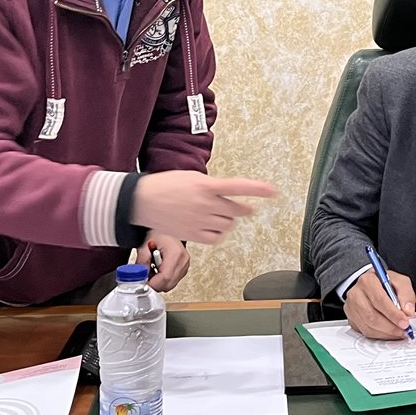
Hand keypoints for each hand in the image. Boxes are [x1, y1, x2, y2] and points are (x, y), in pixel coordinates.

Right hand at [132, 172, 276, 244]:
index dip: (257, 189)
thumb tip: (226, 194)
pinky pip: (216, 237)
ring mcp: (200, 220)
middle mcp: (205, 204)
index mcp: (205, 186)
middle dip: (240, 208)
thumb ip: (211, 186)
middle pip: (237, 210)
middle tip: (236, 207)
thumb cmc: (165, 185)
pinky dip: (218, 233)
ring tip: (215, 214)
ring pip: (228, 224)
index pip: (238, 186)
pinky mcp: (193, 234)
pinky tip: (211, 226)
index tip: (272, 191)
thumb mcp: (191, 177)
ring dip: (228, 220)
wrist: (143, 200)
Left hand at [138, 235, 189, 291]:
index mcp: (175, 253)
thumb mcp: (144, 246)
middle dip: (154, 284)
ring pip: (170, 285)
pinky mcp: (184, 269)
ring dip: (159, 282)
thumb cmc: (158, 234)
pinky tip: (158, 270)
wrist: (167, 231)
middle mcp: (183, 260)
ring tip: (152, 269)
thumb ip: (141, 263)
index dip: (152, 284)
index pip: (165, 277)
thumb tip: (140, 277)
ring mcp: (185, 266)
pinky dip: (163, 280)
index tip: (142, 283)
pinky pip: (172, 282)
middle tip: (145, 276)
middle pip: (168, 284)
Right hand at [344, 266, 415, 339]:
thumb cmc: (386, 284)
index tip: (405, 322)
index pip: (380, 300)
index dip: (393, 314)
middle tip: (404, 330)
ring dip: (386, 333)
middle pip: (372, 316)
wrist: (371, 285)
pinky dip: (380, 335)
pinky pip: (365, 332)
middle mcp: (356, 294)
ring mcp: (351, 307)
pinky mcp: (352, 319)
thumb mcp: (400, 282)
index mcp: (368, 281)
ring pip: (368, 326)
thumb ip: (406, 294)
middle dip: (391, 326)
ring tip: (399, 332)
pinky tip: (390, 333)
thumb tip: (408, 311)